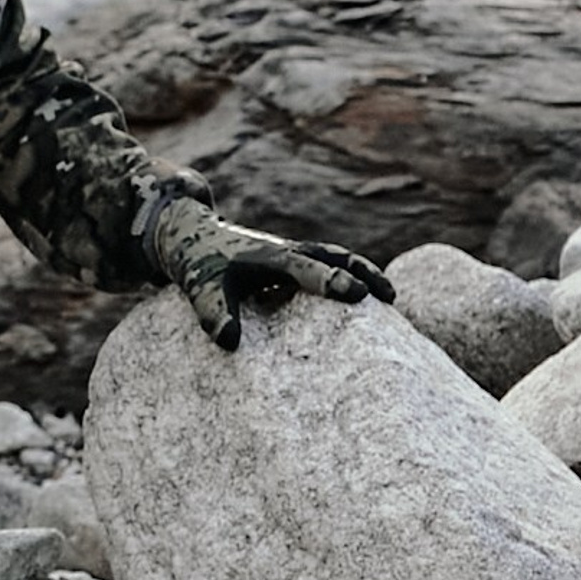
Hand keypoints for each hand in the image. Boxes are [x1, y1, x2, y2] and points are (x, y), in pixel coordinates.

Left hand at [144, 189, 394, 352]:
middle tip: (389, 297)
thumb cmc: (199, 266)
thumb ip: (214, 313)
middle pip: (333, 255)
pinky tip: (364, 300)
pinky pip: (327, 265)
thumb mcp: (200, 289)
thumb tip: (230, 343)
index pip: (305, 268)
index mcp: (269, 257)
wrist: (191, 236)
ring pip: (335, 257)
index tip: (356, 294)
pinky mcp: (292, 263)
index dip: (330, 280)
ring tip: (389, 296)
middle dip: (362, 272)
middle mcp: (287, 251)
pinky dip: (348, 274)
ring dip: (362, 270)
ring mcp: (292, 254)